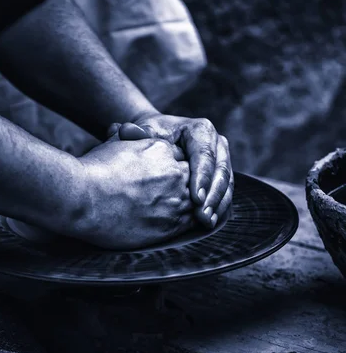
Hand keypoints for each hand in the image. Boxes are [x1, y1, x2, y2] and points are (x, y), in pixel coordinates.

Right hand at [76, 137, 193, 249]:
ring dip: (191, 204)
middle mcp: (174, 173)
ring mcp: (175, 199)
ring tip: (178, 210)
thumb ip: (126, 138)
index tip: (166, 175)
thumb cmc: (92, 170)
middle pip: (192, 177)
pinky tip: (178, 222)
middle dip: (188, 184)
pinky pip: (191, 222)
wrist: (82, 198)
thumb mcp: (112, 144)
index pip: (181, 156)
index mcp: (162, 149)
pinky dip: (190, 221)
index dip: (174, 166)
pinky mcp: (171, 224)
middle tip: (176, 193)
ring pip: (195, 200)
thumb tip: (121, 128)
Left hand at [108, 113, 233, 228]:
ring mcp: (223, 159)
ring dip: (219, 204)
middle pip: (221, 169)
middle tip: (202, 215)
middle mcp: (217, 142)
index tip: (195, 198)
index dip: (201, 177)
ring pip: (227, 182)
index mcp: (200, 130)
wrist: (158, 139)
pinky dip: (220, 208)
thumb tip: (126, 131)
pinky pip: (226, 192)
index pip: (204, 154)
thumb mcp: (144, 133)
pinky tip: (210, 223)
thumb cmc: (149, 137)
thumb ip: (138, 134)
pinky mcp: (223, 175)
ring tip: (206, 222)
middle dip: (213, 195)